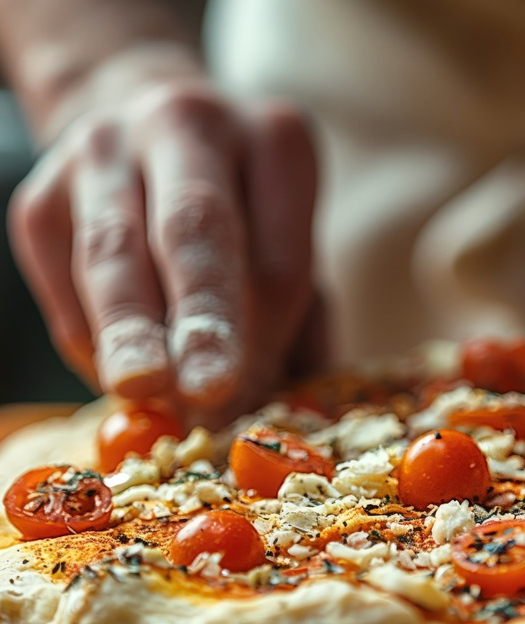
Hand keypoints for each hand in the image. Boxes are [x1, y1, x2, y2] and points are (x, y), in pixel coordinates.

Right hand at [10, 58, 319, 424]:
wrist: (144, 132)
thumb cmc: (242, 216)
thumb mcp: (290, 251)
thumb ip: (294, 325)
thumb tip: (273, 409)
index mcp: (274, 141)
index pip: (279, 249)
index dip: (270, 325)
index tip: (256, 386)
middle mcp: (186, 126)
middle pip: (194, 228)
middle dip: (201, 314)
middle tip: (208, 386)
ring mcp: (103, 152)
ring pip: (113, 251)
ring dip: (129, 329)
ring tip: (141, 389)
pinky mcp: (42, 195)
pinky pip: (62, 278)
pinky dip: (90, 336)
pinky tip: (114, 371)